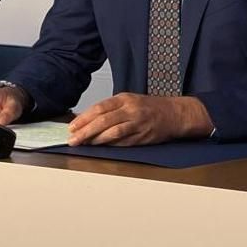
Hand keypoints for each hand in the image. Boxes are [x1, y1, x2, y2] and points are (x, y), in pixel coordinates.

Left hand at [66, 94, 212, 145]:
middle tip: (73, 139)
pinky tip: (101, 147)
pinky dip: (110, 145)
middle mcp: (131, 110)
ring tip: (84, 144)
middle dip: (85, 131)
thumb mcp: (129, 101)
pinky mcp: (143, 136)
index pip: (99, 108)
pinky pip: (123, 142)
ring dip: (96, 140)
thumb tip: (87, 121)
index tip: (72, 127)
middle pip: (103, 120)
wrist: (175, 113)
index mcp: (124, 99)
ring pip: (112, 132)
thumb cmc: (149, 107)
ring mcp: (137, 124)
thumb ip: (110, 109)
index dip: (83, 118)